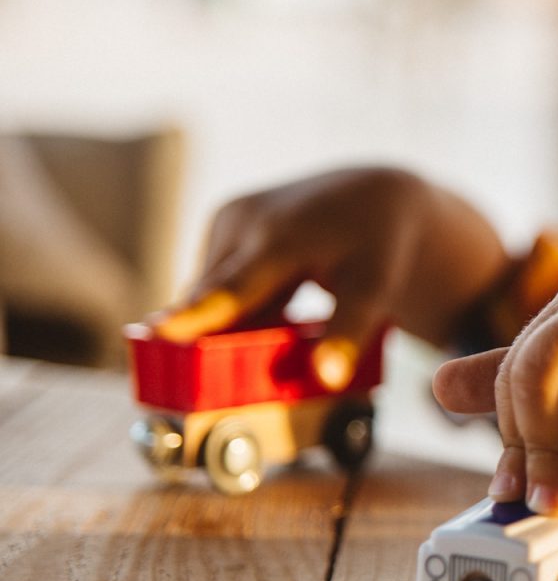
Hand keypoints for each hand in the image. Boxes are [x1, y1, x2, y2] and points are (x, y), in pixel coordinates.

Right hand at [152, 167, 508, 387]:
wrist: (371, 196)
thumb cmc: (375, 246)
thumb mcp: (375, 287)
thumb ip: (349, 331)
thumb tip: (326, 376)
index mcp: (281, 235)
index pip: (234, 285)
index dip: (197, 314)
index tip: (160, 335)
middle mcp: (244, 221)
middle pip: (211, 297)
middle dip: (202, 339)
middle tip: (192, 383)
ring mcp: (227, 220)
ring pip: (210, 293)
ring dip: (224, 323)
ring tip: (274, 322)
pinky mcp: (221, 227)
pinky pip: (215, 282)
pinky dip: (232, 306)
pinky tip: (272, 304)